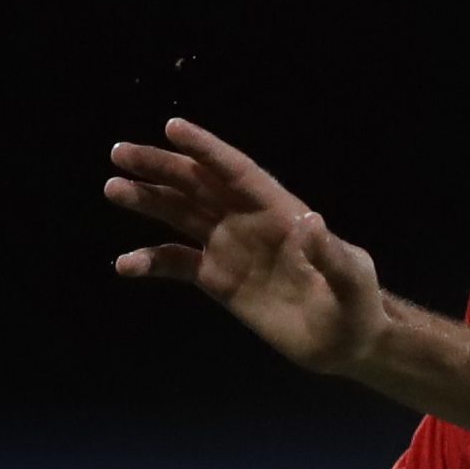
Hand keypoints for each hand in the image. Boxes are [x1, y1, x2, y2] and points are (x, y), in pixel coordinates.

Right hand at [106, 119, 385, 376]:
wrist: (344, 340)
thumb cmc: (357, 302)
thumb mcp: (353, 277)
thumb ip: (333, 254)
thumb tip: (311, 223)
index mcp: (278, 210)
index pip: (236, 171)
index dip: (206, 149)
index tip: (172, 128)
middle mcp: (247, 221)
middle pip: (198, 184)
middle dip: (160, 167)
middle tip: (119, 153)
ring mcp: (230, 248)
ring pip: (181, 214)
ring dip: (147, 201)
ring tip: (112, 188)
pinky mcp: (218, 280)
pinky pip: (177, 263)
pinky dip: (151, 261)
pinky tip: (124, 265)